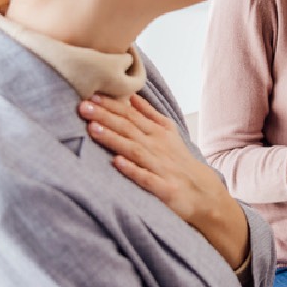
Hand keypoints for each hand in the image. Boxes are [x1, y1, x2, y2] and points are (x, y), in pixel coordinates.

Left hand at [79, 94, 248, 268]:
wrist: (202, 191)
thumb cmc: (179, 161)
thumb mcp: (169, 132)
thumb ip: (150, 114)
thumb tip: (132, 96)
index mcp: (157, 132)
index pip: (131, 115)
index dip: (111, 105)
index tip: (90, 95)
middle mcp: (157, 147)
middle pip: (129, 129)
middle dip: (106, 117)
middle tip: (83, 106)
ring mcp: (160, 167)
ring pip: (134, 150)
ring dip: (114, 139)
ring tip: (93, 128)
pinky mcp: (163, 188)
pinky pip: (146, 178)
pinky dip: (133, 170)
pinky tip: (117, 163)